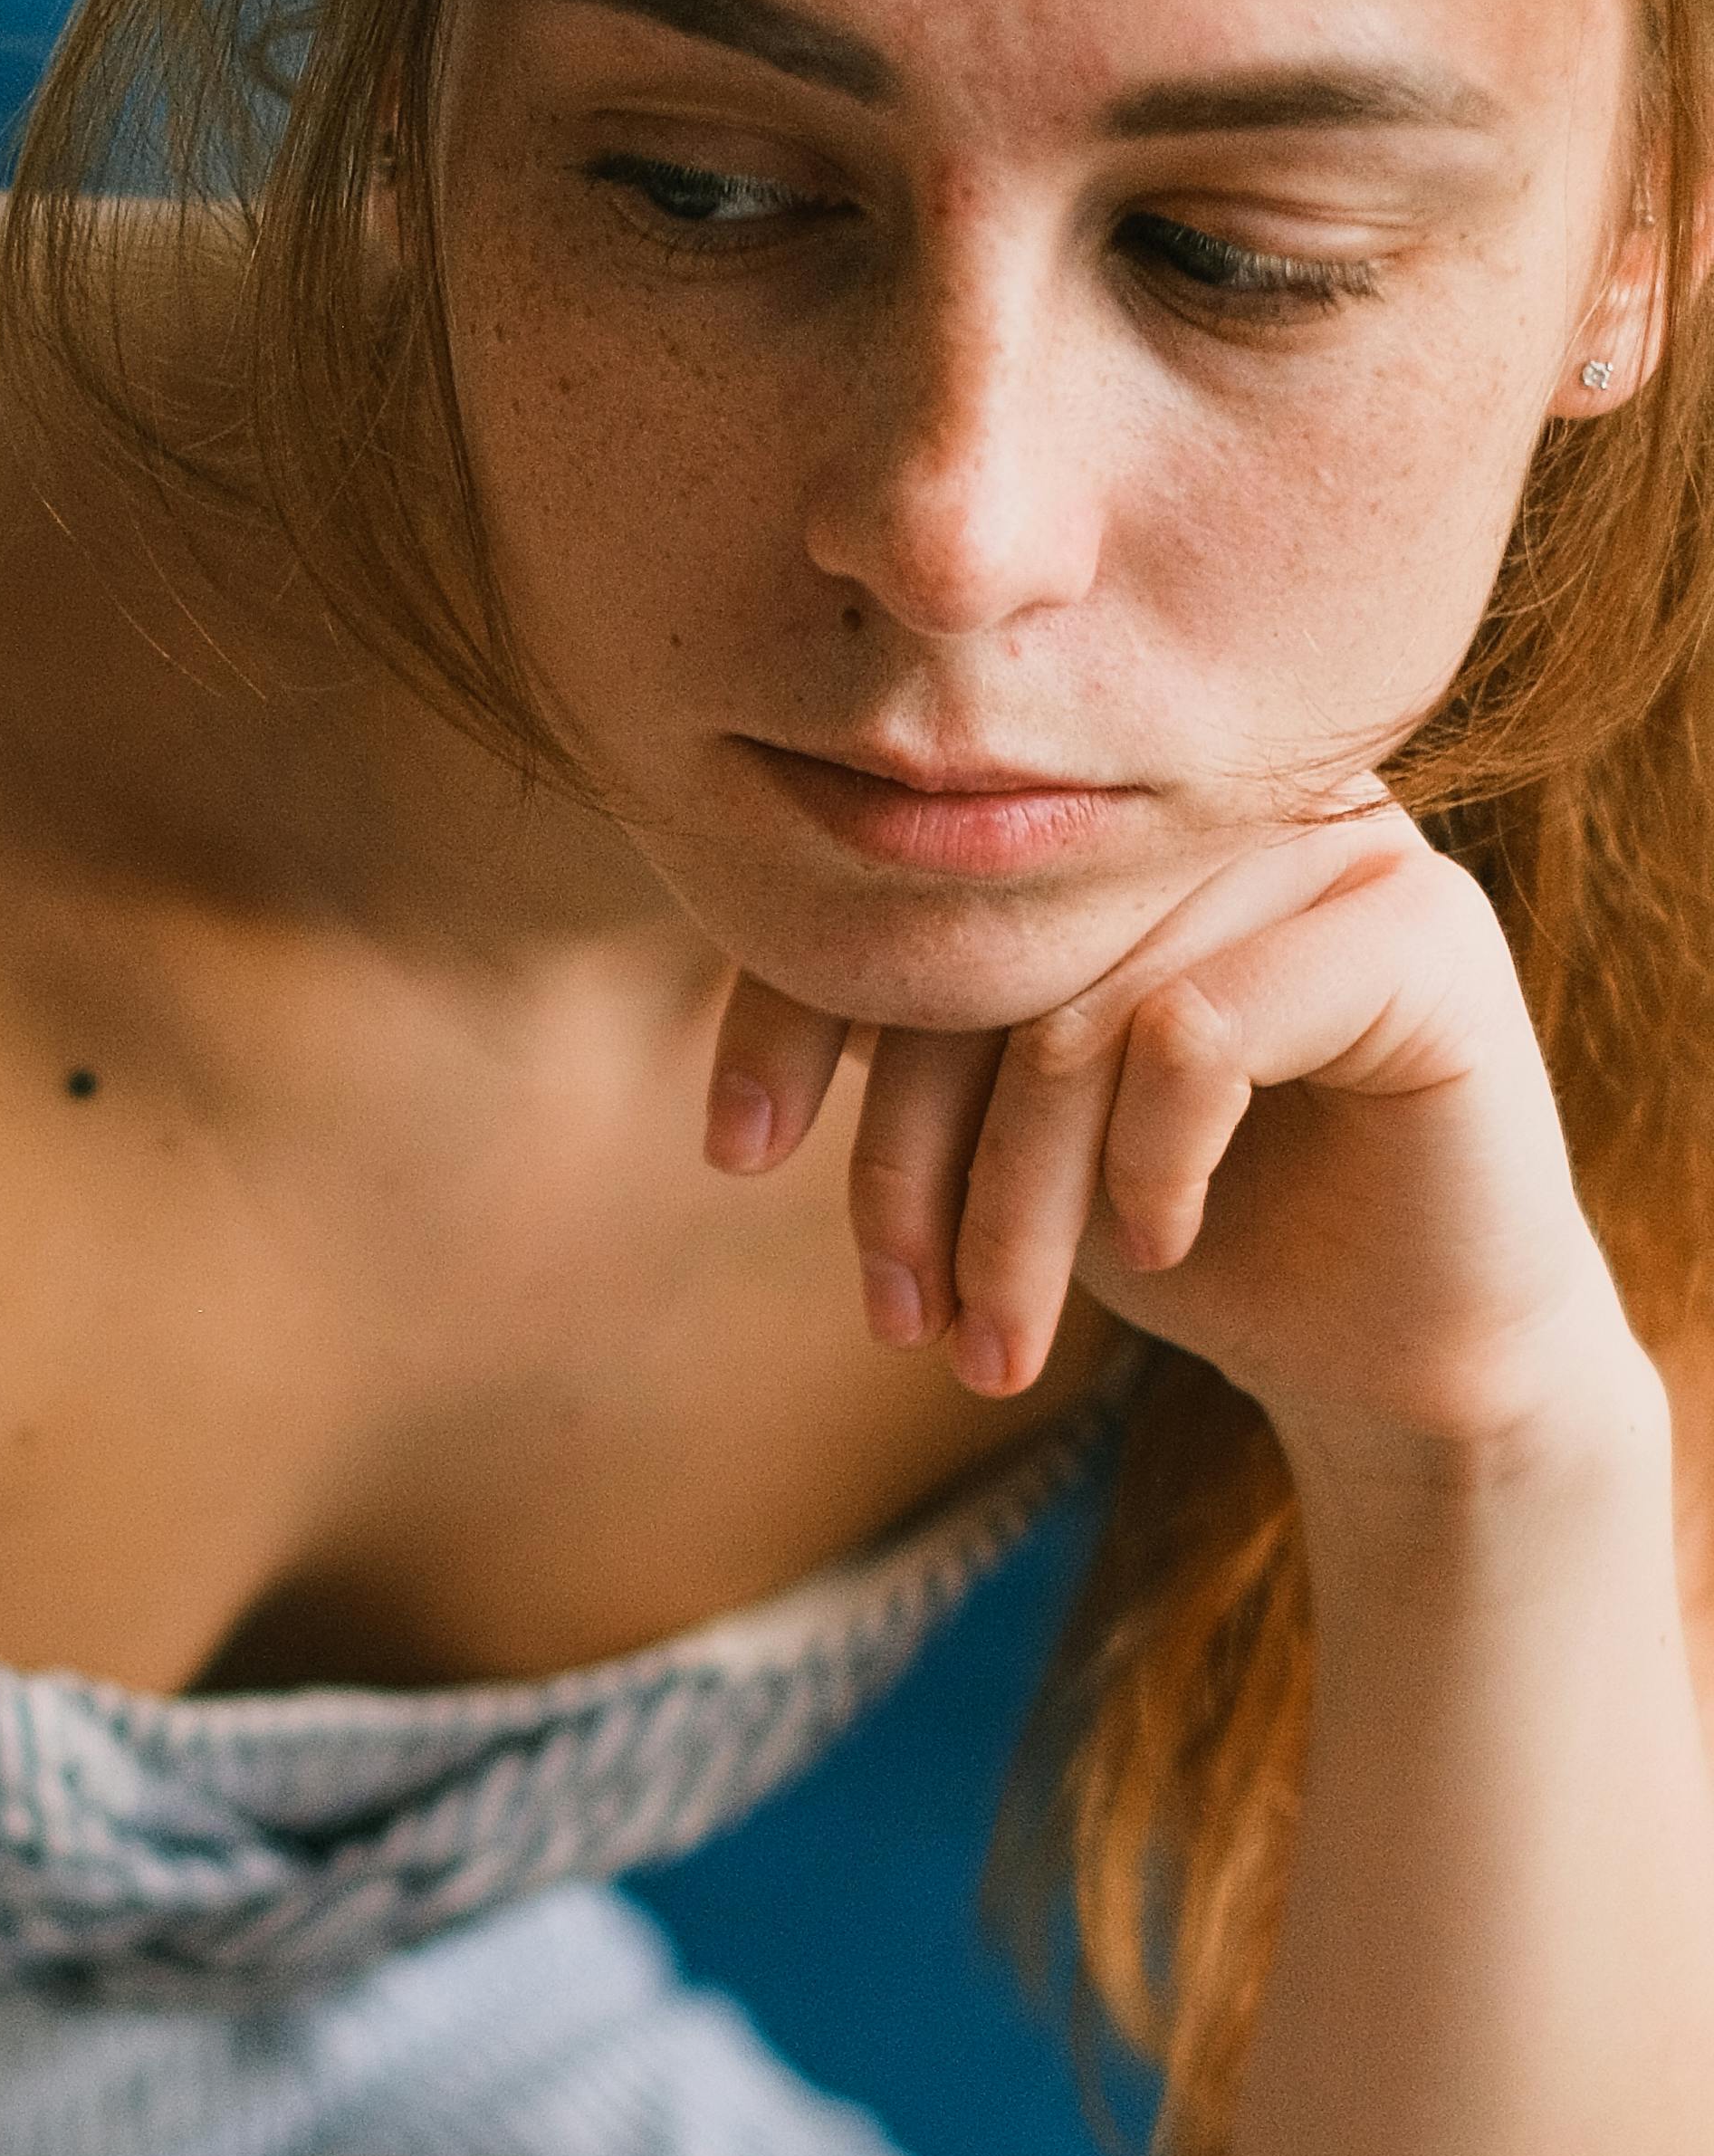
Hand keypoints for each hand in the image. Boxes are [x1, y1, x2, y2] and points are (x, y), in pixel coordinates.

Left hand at [702, 796, 1648, 1489]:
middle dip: (905, 1159)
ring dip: (1014, 1211)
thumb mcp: (1006, 1123)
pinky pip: (1195, 1033)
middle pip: (977, 947)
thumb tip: (755, 967)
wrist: (1393, 1356)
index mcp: (1113, 815)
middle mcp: (1223, 798)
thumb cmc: (1186, 1226)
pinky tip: (1158, 1242)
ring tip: (999, 1344)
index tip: (736, 1149)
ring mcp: (1336, 848)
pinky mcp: (1419, 934)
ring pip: (1075, 1014)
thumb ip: (914, 1017)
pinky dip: (1146, 1166)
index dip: (795, 1002)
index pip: (900, 868)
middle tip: (896, 1316)